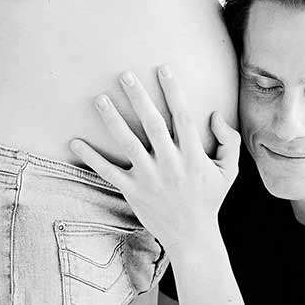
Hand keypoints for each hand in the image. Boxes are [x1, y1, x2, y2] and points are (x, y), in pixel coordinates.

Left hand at [68, 65, 240, 252]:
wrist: (192, 236)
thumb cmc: (210, 198)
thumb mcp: (230, 170)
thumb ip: (228, 140)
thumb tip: (215, 114)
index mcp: (193, 155)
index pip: (183, 116)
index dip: (173, 91)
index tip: (163, 69)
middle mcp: (170, 163)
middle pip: (152, 124)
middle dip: (139, 97)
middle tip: (125, 75)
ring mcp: (149, 178)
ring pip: (128, 144)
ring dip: (113, 120)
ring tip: (99, 99)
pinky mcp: (132, 191)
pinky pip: (108, 173)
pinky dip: (91, 157)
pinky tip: (74, 141)